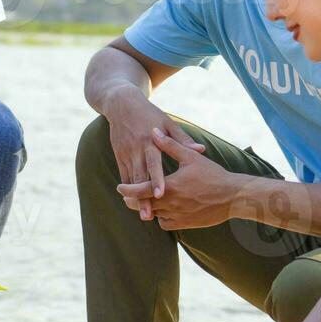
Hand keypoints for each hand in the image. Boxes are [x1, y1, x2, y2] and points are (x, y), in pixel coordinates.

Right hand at [104, 89, 204, 217]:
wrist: (121, 105)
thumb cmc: (149, 114)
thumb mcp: (167, 122)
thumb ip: (182, 139)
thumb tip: (201, 150)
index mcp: (149, 141)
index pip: (153, 163)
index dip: (156, 179)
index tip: (160, 194)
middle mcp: (136, 149)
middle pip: (139, 177)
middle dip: (143, 197)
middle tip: (148, 216)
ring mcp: (126, 154)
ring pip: (130, 180)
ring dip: (135, 198)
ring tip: (142, 215)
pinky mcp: (120, 156)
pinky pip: (124, 176)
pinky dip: (129, 189)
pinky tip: (133, 203)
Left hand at [115, 127, 238, 230]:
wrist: (234, 197)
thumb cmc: (213, 174)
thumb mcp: (190, 157)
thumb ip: (169, 145)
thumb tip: (153, 131)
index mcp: (169, 186)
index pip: (139, 190)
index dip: (127, 190)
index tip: (119, 187)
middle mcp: (171, 204)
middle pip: (143, 206)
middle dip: (133, 201)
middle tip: (127, 196)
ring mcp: (179, 216)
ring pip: (154, 215)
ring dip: (148, 209)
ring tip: (144, 201)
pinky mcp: (187, 223)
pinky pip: (167, 223)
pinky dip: (162, 218)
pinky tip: (163, 210)